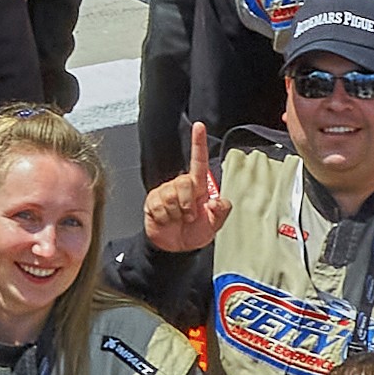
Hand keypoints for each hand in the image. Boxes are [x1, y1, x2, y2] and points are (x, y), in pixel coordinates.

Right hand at [141, 124, 226, 252]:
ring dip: (176, 214)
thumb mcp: (213, 226)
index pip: (198, 161)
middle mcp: (181, 186)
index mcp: (198, 187)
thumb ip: (220, 213)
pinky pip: (158, 206)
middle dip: (188, 204)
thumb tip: (218, 201)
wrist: (174, 248)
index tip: (199, 126)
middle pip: (184, 183)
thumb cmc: (194, 233)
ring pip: (170, 196)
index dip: (198, 143)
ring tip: (177, 219)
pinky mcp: (152, 201)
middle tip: (189, 217)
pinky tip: (166, 220)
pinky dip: (164, 218)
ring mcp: (165, 192)